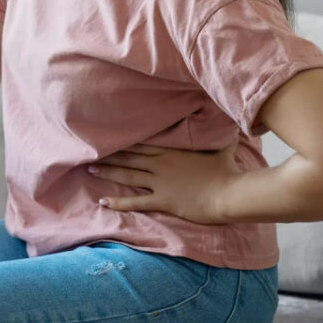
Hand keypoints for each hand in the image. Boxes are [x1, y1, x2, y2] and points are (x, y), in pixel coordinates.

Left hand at [87, 134, 244, 224]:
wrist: (228, 193)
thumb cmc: (226, 170)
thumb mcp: (223, 146)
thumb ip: (222, 134)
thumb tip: (233, 120)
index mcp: (172, 150)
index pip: (142, 142)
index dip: (124, 139)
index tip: (108, 135)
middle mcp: (161, 164)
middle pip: (130, 157)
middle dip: (110, 154)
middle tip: (90, 151)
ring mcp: (160, 182)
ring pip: (128, 175)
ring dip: (109, 172)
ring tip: (91, 169)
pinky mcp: (162, 200)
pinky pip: (135, 202)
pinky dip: (118, 202)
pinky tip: (103, 202)